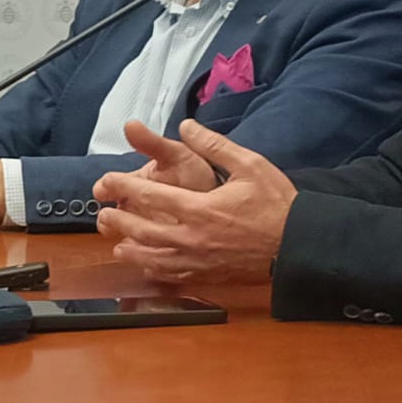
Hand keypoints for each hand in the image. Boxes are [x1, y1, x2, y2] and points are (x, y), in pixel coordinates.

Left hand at [93, 120, 293, 287]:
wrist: (300, 246)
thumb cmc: (277, 204)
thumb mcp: (250, 164)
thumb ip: (214, 145)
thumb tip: (186, 126)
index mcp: (199, 208)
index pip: (148, 195)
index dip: (121, 186)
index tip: (104, 181)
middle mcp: (192, 238)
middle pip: (141, 231)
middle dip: (117, 221)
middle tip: (101, 215)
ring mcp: (198, 261)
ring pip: (152, 259)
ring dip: (130, 250)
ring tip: (117, 243)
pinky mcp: (208, 276)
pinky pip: (173, 276)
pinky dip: (154, 271)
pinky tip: (148, 266)